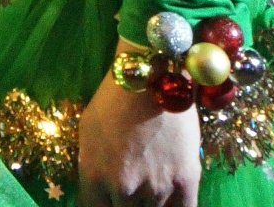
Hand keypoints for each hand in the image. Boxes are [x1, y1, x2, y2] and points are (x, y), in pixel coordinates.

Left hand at [77, 74, 200, 206]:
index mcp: (94, 176)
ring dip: (151, 206)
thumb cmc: (112, 101)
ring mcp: (156, 188)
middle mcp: (123, 188)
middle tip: (131, 197)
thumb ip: (93, 168)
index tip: (109, 202)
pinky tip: (172, 203)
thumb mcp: (88, 135)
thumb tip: (100, 191)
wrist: (150, 79)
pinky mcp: (185, 182)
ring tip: (149, 193)